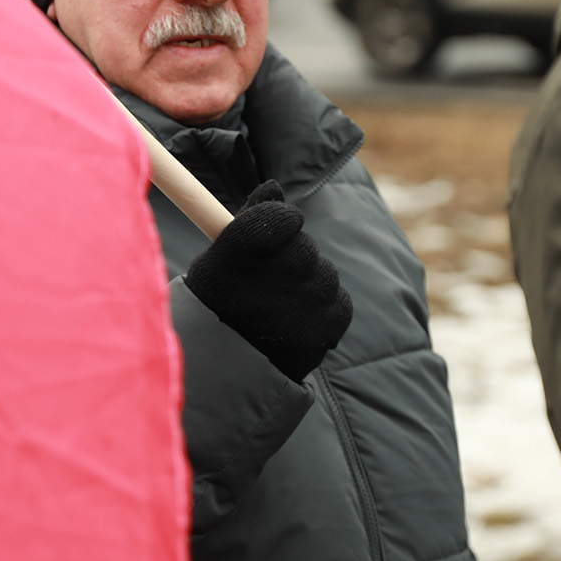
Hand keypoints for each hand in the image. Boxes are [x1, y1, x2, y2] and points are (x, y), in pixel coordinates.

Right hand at [185, 180, 353, 381]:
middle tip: (269, 285)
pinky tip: (297, 323)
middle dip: (292, 259)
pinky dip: (324, 310)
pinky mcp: (327, 328)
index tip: (275, 232)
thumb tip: (275, 186)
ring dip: (309, 285)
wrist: (226, 374)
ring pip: (324, 274)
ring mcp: (304, 302)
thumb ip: (252, 218)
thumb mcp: (221, 259)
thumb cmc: (220, 307)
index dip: (283, 220)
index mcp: (237, 252)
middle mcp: (274, 274)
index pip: (281, 217)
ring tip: (279, 310)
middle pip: (304, 247)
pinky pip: (340, 302)